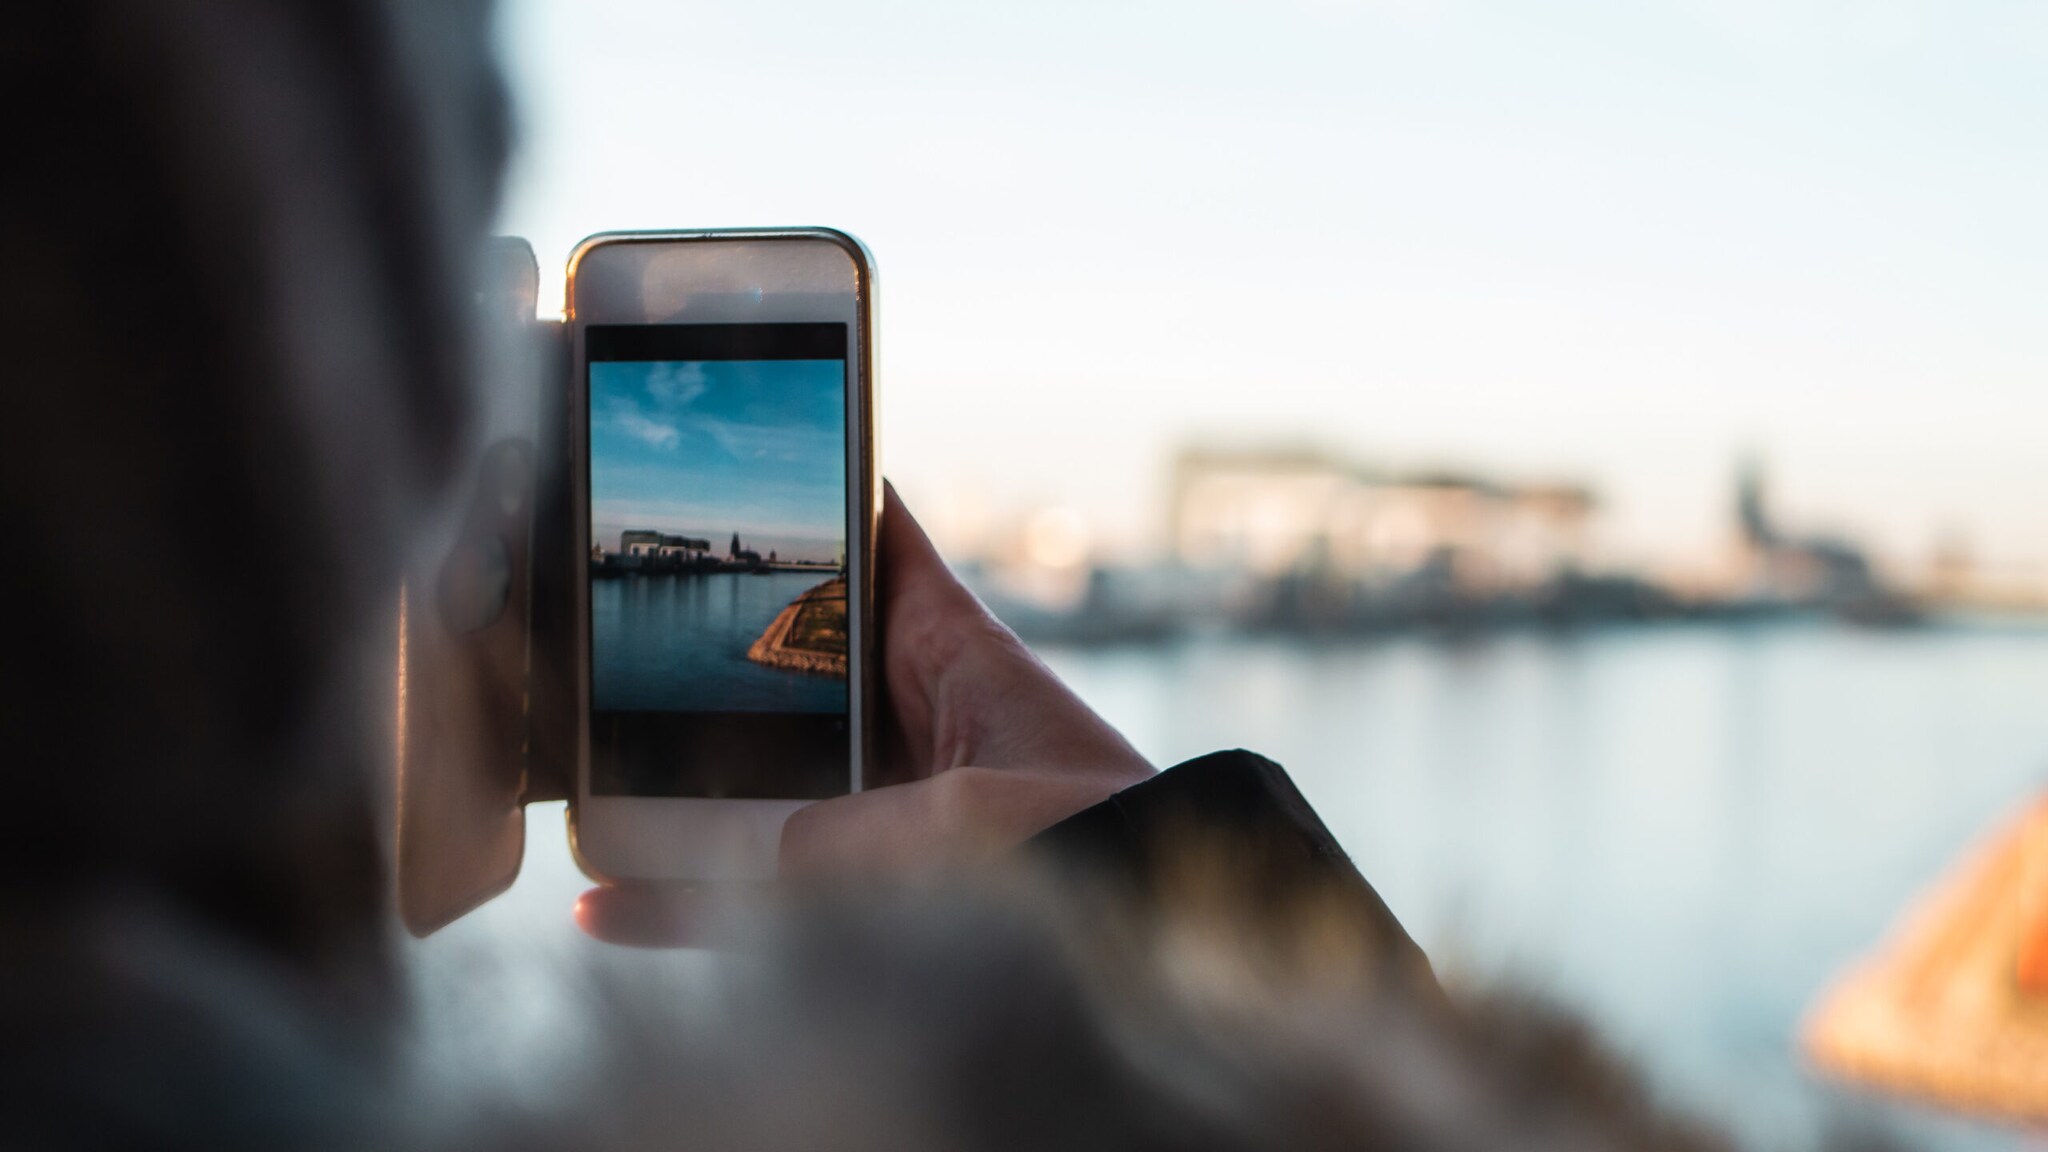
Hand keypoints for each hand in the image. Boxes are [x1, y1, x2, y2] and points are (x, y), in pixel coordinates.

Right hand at [575, 482, 1154, 944]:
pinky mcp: (864, 895)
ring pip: (752, 778)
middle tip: (589, 625)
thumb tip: (705, 855)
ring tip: (573, 773)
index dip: (820, 486)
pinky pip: (752, 896)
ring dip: (665, 782)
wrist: (1170, 950)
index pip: (878, 540)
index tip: (751, 444)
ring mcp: (882, 805)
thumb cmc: (1105, 853)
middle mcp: (911, 718)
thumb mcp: (964, 826)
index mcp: (954, 653)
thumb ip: (834, 836)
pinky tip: (602, 906)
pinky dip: (680, 905)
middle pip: (782, 658)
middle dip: (694, 645)